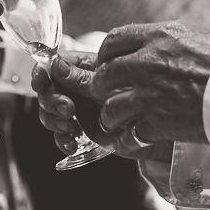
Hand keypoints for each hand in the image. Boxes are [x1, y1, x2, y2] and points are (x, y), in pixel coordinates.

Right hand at [31, 50, 173, 161]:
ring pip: (51, 113)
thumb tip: (55, 65)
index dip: (42, 74)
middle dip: (51, 100)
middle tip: (68, 109)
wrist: (167, 127)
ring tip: (70, 127)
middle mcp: (81, 88)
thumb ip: (84, 77)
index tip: (41, 82)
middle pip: (48, 90)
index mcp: (86, 69)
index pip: (54, 67)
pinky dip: (63, 140)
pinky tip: (72, 144)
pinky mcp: (87, 131)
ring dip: (54, 120)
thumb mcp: (113, 83)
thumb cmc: (148, 95)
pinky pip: (64, 136)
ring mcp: (82, 110)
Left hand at [92, 22, 209, 143]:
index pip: (114, 39)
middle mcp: (148, 62)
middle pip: (105, 74)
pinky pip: (128, 134)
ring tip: (114, 122)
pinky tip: (130, 140)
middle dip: (100, 86)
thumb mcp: (205, 37)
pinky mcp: (158, 122)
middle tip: (105, 94)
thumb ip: (180, 42)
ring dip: (110, 117)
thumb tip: (180, 45)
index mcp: (160, 36)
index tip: (108, 62)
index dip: (106, 53)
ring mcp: (150, 93)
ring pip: (110, 107)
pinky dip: (126, 140)